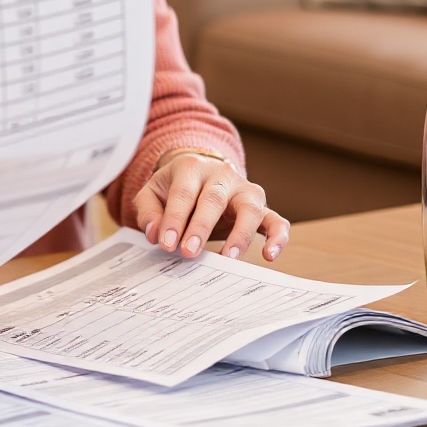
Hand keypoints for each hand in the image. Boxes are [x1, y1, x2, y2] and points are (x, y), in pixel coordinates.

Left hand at [131, 153, 287, 261]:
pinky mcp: (262, 207)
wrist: (202, 172)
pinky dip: (278, 237)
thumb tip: (155, 233)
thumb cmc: (176, 186)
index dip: (174, 220)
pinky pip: (277, 220)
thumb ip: (149, 211)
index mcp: (192, 168)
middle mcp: (223, 175)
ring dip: (240, 235)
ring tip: (228, 258)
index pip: (183, 194)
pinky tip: (269, 255)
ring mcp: (245, 190)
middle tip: (189, 252)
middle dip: (200, 227)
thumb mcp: (153, 192)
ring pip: (249, 209)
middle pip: (214, 200)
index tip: (166, 244)